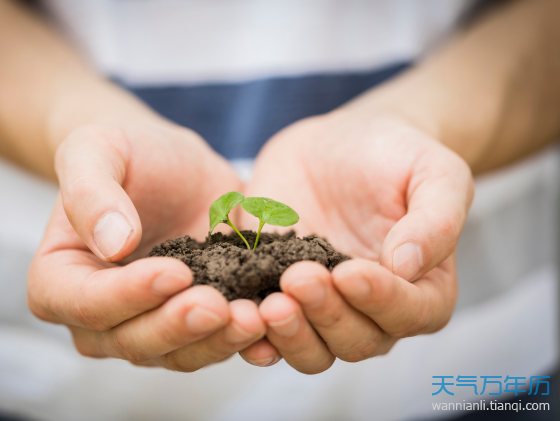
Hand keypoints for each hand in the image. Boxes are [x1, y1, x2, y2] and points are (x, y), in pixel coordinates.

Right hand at [28, 120, 266, 370]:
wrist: (172, 166)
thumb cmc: (126, 154)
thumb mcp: (96, 150)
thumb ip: (91, 191)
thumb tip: (112, 245)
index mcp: (60, 279)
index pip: (87, 302)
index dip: (128, 295)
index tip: (176, 271)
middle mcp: (100, 317)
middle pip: (133, 340)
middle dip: (177, 327)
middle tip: (219, 305)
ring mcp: (148, 326)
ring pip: (177, 353)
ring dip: (214, 342)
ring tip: (252, 317)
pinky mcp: (193, 325)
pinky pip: (213, 344)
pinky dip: (242, 342)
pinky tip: (271, 326)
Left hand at [239, 110, 473, 372]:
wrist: (340, 142)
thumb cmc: (396, 155)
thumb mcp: (434, 172)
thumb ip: (436, 219)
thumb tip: (409, 266)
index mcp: (421, 289)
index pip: (409, 313)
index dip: (380, 300)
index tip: (348, 272)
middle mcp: (371, 312)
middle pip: (354, 341)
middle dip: (326, 315)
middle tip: (298, 278)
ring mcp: (322, 309)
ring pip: (310, 350)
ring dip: (289, 335)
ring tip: (268, 304)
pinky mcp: (277, 296)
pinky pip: (265, 332)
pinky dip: (251, 334)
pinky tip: (236, 315)